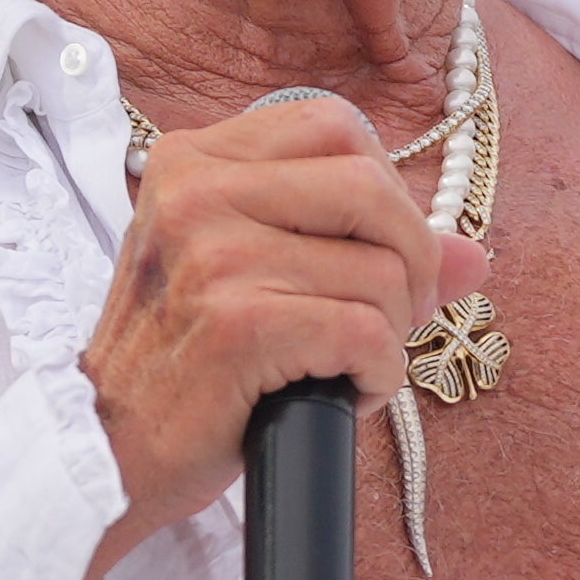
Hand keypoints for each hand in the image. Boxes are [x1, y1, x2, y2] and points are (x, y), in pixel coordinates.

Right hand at [79, 96, 488, 579]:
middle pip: (371, 187)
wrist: (106, 452)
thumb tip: (473, 255)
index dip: (385, 189)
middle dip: (410, 260)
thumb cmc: (183, 365)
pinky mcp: (240, 324)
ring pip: (379, 270)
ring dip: (391, 333)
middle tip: (388, 317)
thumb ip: (357, 247)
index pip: (336, 126)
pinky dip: (377, 375)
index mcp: (194, 160)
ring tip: (348, 366)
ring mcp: (215, 255)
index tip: (379, 249)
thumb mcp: (250, 277)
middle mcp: (197, 193)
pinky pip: (366, 332)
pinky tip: (342, 394)